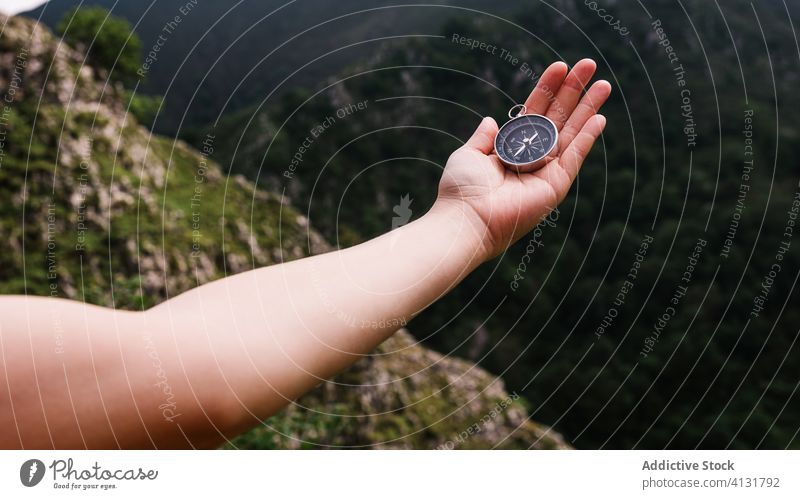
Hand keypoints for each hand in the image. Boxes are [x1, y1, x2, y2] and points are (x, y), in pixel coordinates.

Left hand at [435, 59, 610, 260]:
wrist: (468, 218)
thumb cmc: (462, 190)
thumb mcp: (468, 155)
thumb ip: (483, 137)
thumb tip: (492, 119)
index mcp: (511, 147)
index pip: (534, 111)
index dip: (548, 88)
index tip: (560, 66)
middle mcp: (531, 156)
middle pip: (558, 117)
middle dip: (573, 91)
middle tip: (589, 65)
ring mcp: (545, 170)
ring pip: (571, 133)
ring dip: (588, 108)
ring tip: (603, 83)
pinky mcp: (555, 186)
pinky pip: (574, 157)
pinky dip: (587, 138)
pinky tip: (599, 118)